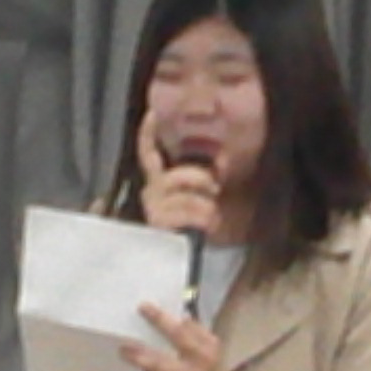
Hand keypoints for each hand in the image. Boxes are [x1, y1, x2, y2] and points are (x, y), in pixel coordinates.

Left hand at [123, 303, 269, 370]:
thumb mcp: (211, 351)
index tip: (143, 306)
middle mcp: (201, 363)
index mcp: (208, 347)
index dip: (161, 318)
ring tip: (124, 352)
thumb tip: (183, 318)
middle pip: (169, 349)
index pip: (182, 329)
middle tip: (126, 331)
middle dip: (152, 332)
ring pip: (161, 368)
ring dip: (142, 359)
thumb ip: (198, 334)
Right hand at [135, 112, 219, 237]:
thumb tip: (222, 159)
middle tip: (214, 189)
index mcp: (158, 182)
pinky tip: (208, 225)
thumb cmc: (193, 222)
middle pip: (174, 176)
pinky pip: (186, 213)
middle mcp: (150, 193)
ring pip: (184, 196)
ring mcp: (153, 210)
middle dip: (199, 179)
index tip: (152, 114)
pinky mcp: (159, 226)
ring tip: (212, 215)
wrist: (182, 256)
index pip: (148, 154)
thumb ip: (209, 176)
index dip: (148, 134)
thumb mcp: (202, 194)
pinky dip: (204, 218)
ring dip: (206, 206)